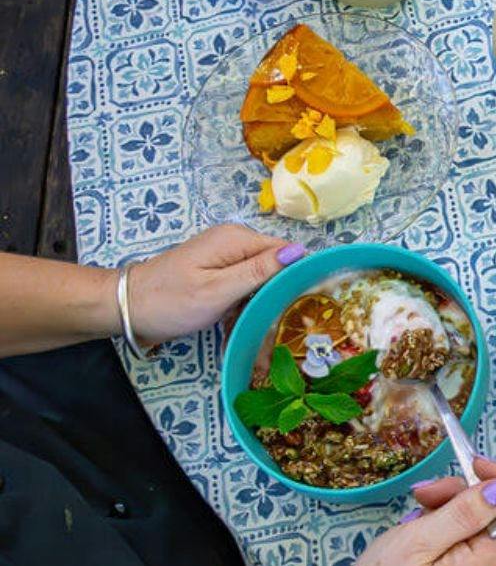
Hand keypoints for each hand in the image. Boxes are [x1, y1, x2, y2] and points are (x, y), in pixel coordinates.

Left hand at [126, 226, 302, 345]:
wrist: (124, 308)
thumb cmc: (169, 301)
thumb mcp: (218, 290)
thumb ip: (259, 271)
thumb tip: (299, 251)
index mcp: (237, 239)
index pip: (286, 250)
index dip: (298, 275)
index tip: (301, 304)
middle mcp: (234, 240)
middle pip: (275, 265)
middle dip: (276, 293)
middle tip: (272, 323)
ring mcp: (224, 254)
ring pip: (261, 278)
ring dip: (259, 302)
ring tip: (251, 327)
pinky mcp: (216, 269)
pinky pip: (244, 284)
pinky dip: (243, 303)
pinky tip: (236, 321)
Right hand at [326, 458, 495, 565]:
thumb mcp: (419, 541)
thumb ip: (465, 513)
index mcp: (489, 564)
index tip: (473, 462)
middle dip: (465, 492)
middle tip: (424, 492)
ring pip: (483, 518)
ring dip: (452, 504)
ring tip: (417, 510)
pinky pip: (471, 533)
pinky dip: (449, 520)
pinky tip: (422, 525)